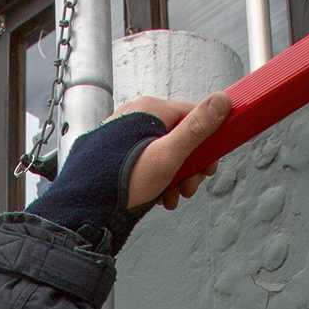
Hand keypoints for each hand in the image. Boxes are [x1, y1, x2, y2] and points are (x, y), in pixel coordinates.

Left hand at [116, 92, 233, 210]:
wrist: (86, 208)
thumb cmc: (123, 182)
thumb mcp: (168, 156)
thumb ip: (197, 129)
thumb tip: (221, 100)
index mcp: (150, 109)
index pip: (193, 115)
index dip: (207, 142)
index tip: (209, 165)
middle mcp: (136, 116)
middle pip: (179, 136)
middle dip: (190, 166)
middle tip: (189, 187)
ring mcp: (124, 134)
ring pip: (164, 151)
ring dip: (175, 177)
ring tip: (171, 196)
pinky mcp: (117, 152)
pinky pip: (146, 160)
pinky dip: (157, 178)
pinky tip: (158, 196)